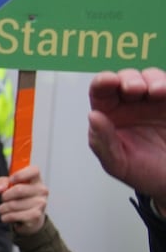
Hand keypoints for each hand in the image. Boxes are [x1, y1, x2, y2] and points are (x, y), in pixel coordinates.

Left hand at [0, 163, 47, 234]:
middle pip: (19, 190)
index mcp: (36, 179)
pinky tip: (7, 216)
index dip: (20, 174)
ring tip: (4, 209)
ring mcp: (40, 203)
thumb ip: (2, 182)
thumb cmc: (20, 198)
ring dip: (3, 208)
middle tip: (3, 199)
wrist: (31, 218)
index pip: (34, 171)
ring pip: (13, 204)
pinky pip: (14, 215)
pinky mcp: (36, 216)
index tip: (11, 180)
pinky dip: (6, 217)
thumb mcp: (9, 186)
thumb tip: (0, 189)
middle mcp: (41, 190)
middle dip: (5, 196)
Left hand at [89, 68, 165, 204]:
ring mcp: (155, 102)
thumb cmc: (143, 173)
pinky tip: (165, 91)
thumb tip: (93, 116)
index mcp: (110, 114)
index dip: (102, 81)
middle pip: (126, 79)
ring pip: (151, 77)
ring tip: (156, 91)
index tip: (108, 81)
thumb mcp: (118, 164)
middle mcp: (131, 104)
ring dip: (152, 79)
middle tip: (135, 89)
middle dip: (129, 79)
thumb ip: (102, 142)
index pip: (101, 91)